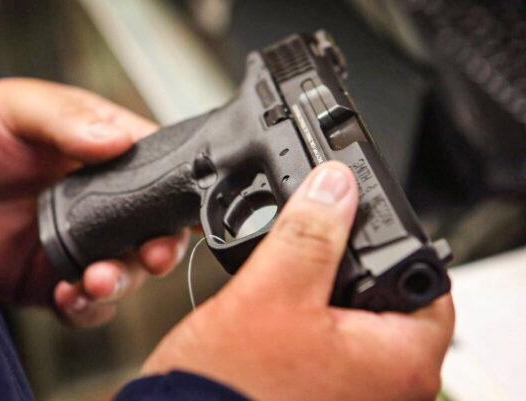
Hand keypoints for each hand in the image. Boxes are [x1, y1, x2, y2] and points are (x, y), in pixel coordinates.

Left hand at [0, 78, 188, 326]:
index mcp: (114, 159)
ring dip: (121, 283)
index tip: (189, 219)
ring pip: (125, 274)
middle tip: (152, 256)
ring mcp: (84, 244)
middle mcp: (107, 206)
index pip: (165, 179)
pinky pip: (83, 303)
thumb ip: (69, 122)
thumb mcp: (25, 109)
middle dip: (160, 251)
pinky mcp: (54, 276)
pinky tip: (68, 295)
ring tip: (97, 280)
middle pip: (155, 235)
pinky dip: (83, 307)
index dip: (183, 201)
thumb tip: (115, 138)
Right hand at [143, 162, 453, 400]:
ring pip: (356, 318)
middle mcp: (387, 386)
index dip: (393, 241)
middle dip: (353, 265)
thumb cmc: (231, 386)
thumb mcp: (271, 293)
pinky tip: (286, 305)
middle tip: (319, 245)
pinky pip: (334, 341)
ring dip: (328, 290)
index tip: (360, 222)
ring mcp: (355, 393)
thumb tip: (335, 185)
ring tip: (297, 275)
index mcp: (398, 363)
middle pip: (389, 298)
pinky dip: (314, 315)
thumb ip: (309, 235)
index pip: (426, 281)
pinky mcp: (324, 392)